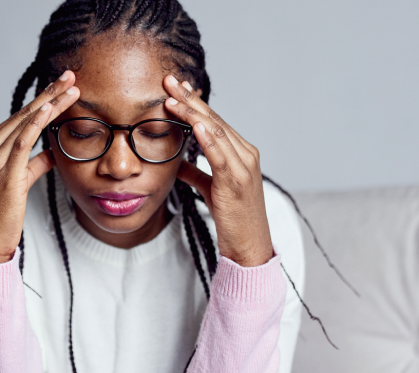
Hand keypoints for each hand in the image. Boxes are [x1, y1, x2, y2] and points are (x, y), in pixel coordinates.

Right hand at [0, 71, 79, 263]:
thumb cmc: (2, 215)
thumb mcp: (19, 182)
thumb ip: (34, 164)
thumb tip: (53, 151)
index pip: (18, 118)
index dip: (41, 100)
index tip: (61, 86)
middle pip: (22, 115)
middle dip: (49, 94)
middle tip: (70, 76)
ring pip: (24, 124)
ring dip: (50, 104)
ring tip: (71, 89)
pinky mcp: (2, 174)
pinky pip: (21, 143)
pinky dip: (35, 124)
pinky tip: (49, 110)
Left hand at [163, 75, 273, 266]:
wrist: (249, 246)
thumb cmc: (232, 219)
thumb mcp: (210, 190)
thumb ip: (196, 173)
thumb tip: (178, 163)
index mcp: (241, 153)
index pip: (215, 121)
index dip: (194, 103)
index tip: (174, 88)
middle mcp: (246, 154)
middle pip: (215, 119)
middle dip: (190, 99)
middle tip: (169, 81)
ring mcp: (244, 167)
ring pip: (216, 131)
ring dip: (192, 113)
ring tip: (171, 98)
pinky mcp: (237, 182)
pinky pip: (221, 155)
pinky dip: (208, 137)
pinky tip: (195, 124)